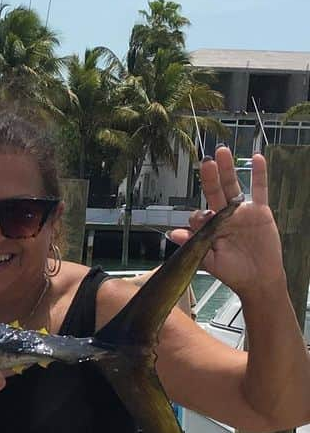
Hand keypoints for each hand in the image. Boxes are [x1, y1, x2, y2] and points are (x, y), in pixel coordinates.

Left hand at [167, 146, 281, 296]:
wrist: (258, 280)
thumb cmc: (232, 272)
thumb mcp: (208, 261)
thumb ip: (193, 245)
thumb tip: (172, 233)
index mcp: (210, 227)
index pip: (200, 213)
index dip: (198, 215)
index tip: (201, 219)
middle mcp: (224, 215)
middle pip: (214, 191)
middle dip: (209, 176)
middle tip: (205, 161)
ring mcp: (242, 211)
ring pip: (233, 185)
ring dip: (228, 169)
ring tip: (222, 152)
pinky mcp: (260, 212)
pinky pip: (260, 190)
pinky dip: (259, 174)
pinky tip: (257, 157)